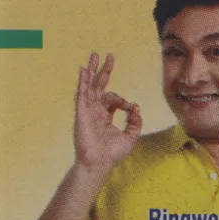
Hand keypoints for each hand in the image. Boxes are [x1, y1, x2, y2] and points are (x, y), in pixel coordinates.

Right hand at [73, 52, 142, 172]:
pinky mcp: (81, 113)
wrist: (99, 164)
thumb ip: (135, 122)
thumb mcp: (131, 137)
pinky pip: (81, 94)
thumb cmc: (112, 155)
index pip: (113, 99)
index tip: (130, 108)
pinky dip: (83, 81)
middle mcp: (95, 111)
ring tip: (94, 55)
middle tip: (109, 56)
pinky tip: (84, 70)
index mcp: (105, 117)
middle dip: (104, 71)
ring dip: (92, 70)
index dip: (123, 101)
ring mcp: (87, 111)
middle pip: (99, 86)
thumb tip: (136, 107)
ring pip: (89, 86)